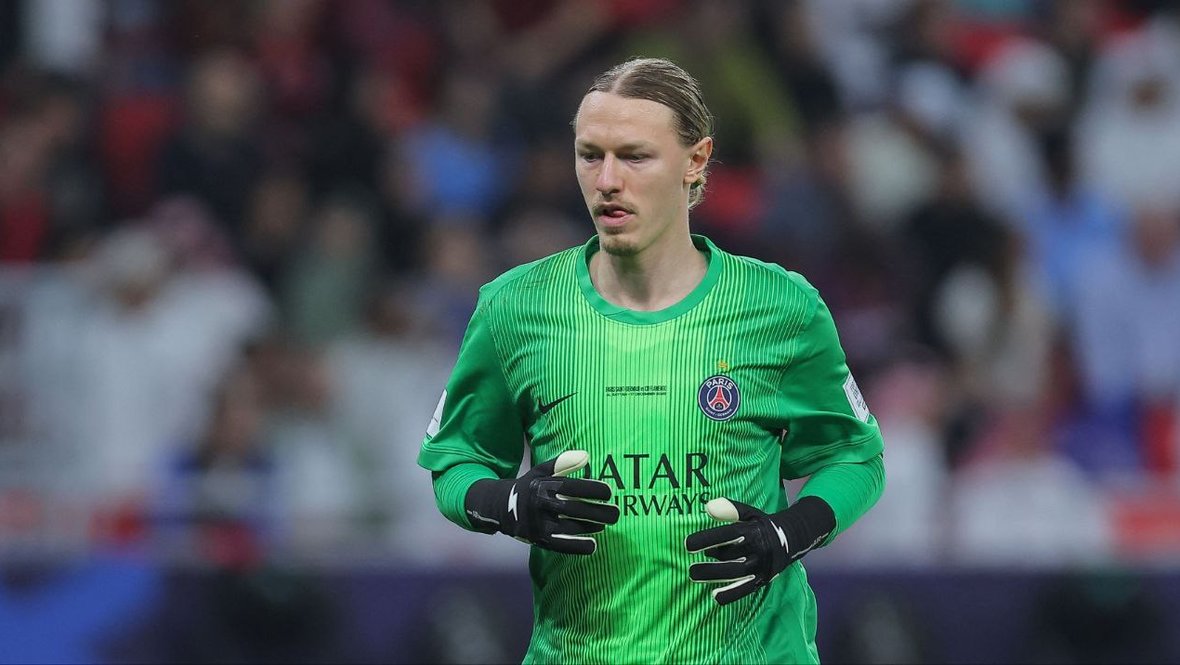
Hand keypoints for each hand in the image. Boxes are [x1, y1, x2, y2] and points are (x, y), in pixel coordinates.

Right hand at [466, 450, 619, 553]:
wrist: (501, 508)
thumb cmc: (529, 486)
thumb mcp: (541, 471)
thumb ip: (563, 462)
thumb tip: (587, 456)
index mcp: (542, 485)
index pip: (573, 487)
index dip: (593, 489)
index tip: (609, 492)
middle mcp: (540, 505)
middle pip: (575, 509)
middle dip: (599, 512)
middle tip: (616, 512)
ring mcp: (538, 524)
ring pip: (570, 528)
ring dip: (591, 527)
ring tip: (605, 524)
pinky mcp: (538, 540)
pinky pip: (561, 546)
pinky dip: (578, 547)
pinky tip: (593, 545)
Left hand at [685, 498, 793, 604]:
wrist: (792, 538)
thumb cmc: (761, 524)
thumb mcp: (749, 513)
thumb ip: (729, 509)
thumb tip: (707, 507)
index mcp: (753, 531)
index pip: (727, 535)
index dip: (707, 540)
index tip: (688, 545)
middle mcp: (758, 549)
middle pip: (730, 559)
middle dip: (709, 565)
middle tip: (690, 569)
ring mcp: (761, 565)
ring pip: (736, 574)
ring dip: (714, 577)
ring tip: (695, 577)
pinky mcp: (763, 578)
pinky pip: (747, 588)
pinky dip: (731, 594)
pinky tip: (715, 597)